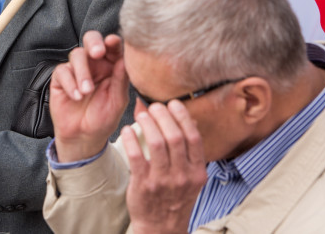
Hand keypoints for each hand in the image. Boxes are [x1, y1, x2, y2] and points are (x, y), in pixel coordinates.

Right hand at [49, 31, 128, 161]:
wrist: (84, 137)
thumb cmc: (104, 118)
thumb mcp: (118, 101)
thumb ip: (121, 80)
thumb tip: (125, 59)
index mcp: (111, 65)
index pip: (112, 47)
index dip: (113, 42)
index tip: (113, 42)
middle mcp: (94, 63)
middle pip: (91, 39)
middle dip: (94, 42)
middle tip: (97, 52)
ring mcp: (77, 69)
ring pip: (77, 55)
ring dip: (82, 72)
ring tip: (86, 91)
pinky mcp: (61, 78)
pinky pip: (62, 71)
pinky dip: (69, 83)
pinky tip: (76, 96)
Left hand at [122, 101, 207, 233]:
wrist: (162, 227)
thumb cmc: (175, 196)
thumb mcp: (190, 176)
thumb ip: (187, 149)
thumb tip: (180, 117)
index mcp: (197, 171)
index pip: (193, 137)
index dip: (183, 116)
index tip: (173, 103)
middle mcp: (183, 176)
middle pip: (175, 137)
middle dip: (163, 116)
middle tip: (155, 106)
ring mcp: (163, 181)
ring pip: (157, 143)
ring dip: (148, 123)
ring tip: (141, 114)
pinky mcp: (144, 185)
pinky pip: (137, 157)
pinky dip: (131, 140)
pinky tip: (127, 131)